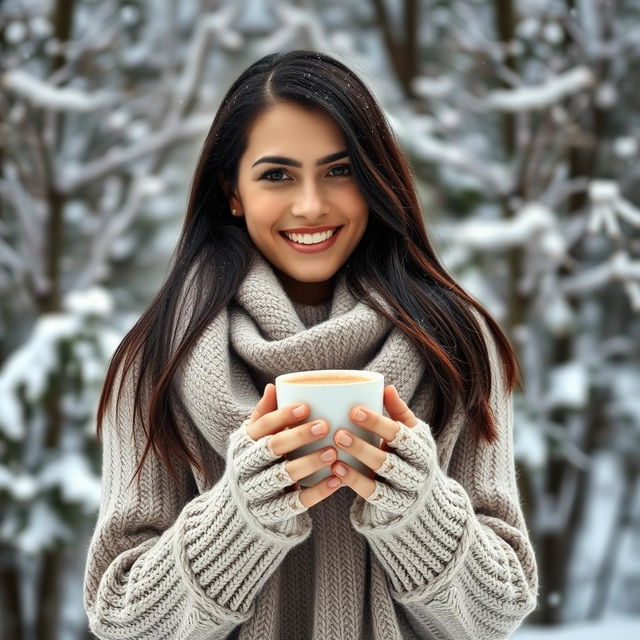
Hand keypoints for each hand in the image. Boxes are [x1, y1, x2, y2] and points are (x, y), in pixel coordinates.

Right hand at [243, 383, 341, 510]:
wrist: (238, 512)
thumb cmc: (253, 464)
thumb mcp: (252, 441)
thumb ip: (263, 416)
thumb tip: (273, 386)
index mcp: (243, 444)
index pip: (262, 426)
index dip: (283, 416)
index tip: (306, 407)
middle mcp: (245, 467)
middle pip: (273, 448)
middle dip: (299, 436)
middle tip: (325, 426)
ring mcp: (257, 492)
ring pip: (285, 475)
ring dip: (310, 462)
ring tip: (333, 452)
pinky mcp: (271, 513)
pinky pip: (296, 502)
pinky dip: (317, 492)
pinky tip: (336, 480)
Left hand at [329, 385, 433, 508]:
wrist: (427, 500)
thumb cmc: (411, 456)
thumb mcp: (411, 435)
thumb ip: (399, 413)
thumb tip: (386, 387)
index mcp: (420, 446)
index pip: (399, 433)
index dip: (377, 422)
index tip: (354, 411)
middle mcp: (417, 469)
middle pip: (388, 457)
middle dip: (362, 445)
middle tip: (338, 433)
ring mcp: (407, 489)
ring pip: (380, 476)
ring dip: (356, 462)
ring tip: (335, 449)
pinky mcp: (394, 505)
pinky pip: (373, 493)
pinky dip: (354, 481)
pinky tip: (336, 470)